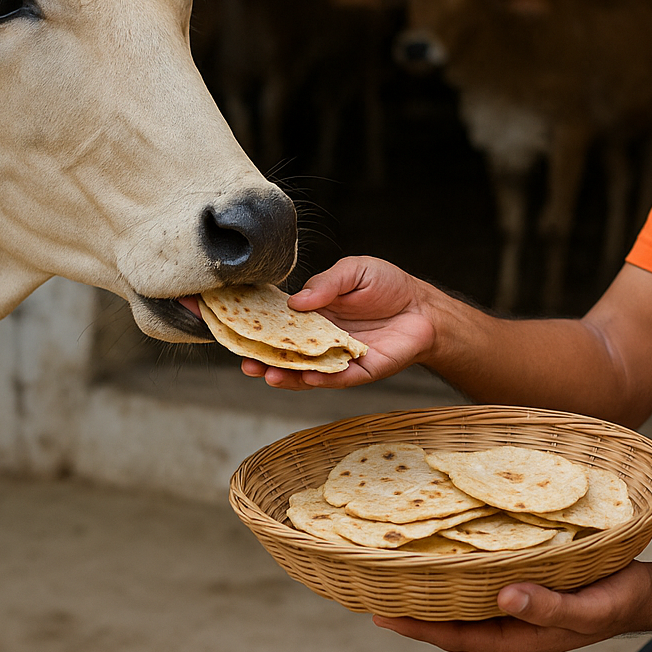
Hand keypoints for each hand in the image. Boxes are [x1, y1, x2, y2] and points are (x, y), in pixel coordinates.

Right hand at [240, 256, 437, 389]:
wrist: (423, 308)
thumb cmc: (388, 286)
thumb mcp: (353, 271)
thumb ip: (326, 284)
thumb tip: (295, 301)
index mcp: (311, 314)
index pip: (275, 322)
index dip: (252, 326)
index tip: (228, 327)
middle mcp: (318, 339)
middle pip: (283, 353)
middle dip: (261, 359)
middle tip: (245, 362)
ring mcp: (336, 358)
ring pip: (304, 372)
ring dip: (285, 375)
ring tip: (267, 374)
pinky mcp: (359, 372)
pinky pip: (336, 379)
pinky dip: (321, 379)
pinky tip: (307, 377)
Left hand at [370, 562, 651, 651]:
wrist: (643, 591)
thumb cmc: (617, 601)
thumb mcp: (587, 609)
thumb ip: (547, 607)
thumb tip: (504, 596)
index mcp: (516, 636)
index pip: (454, 636)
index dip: (417, 627)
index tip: (379, 615)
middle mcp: (507, 621)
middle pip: (449, 618)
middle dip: (412, 606)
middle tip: (371, 584)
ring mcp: (514, 603)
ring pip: (462, 597)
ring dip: (432, 584)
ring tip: (396, 565)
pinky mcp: (523, 580)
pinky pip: (481, 577)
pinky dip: (459, 566)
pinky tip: (446, 546)